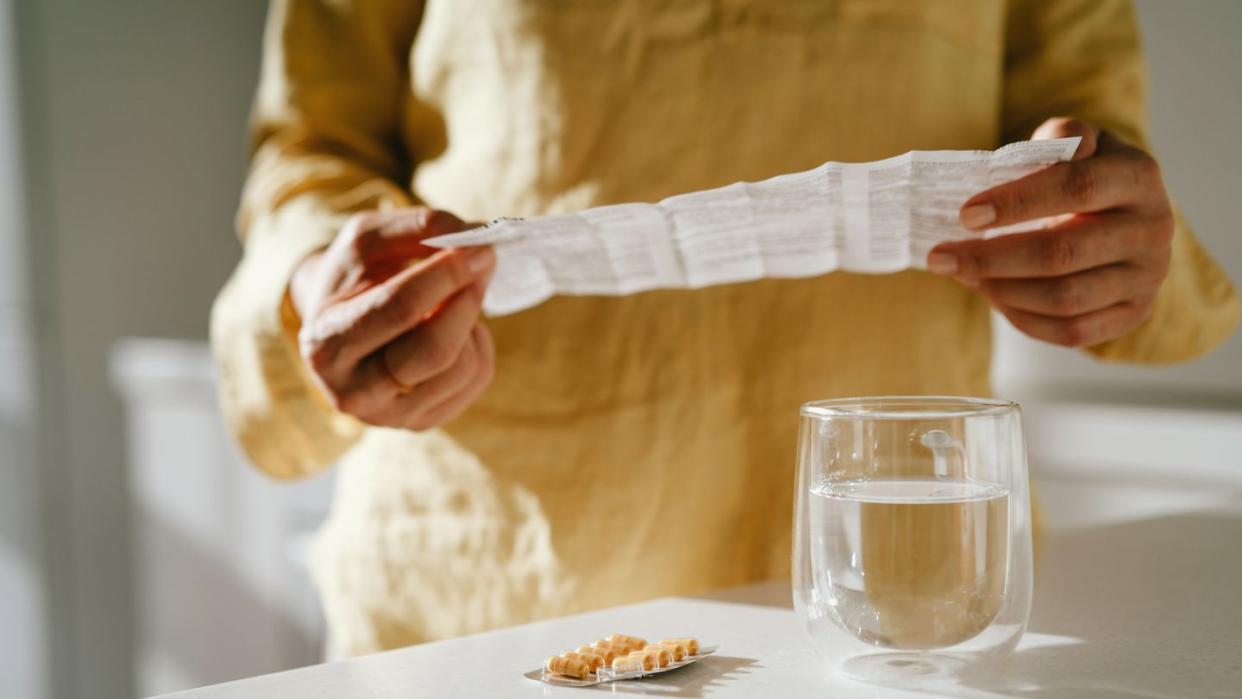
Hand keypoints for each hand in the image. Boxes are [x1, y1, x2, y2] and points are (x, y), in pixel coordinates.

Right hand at [290, 207, 495, 429]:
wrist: (339, 327)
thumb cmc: (354, 278)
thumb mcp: (367, 239)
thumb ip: (415, 227)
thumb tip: (475, 236)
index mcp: (325, 342)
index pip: (399, 309)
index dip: (446, 275)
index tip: (480, 247)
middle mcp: (352, 391)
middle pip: (435, 350)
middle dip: (467, 300)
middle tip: (484, 262)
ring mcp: (389, 415)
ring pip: (462, 367)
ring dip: (472, 321)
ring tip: (455, 298)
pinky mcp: (422, 421)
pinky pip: (476, 380)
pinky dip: (478, 345)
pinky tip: (455, 329)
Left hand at [927, 118, 1173, 346]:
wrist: (1127, 217)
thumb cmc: (1087, 174)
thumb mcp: (1079, 143)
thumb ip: (1060, 137)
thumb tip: (1037, 152)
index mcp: (1137, 177)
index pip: (1078, 187)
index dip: (1018, 202)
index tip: (966, 215)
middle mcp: (1151, 229)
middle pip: (1063, 254)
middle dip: (992, 258)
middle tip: (941, 256)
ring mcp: (1146, 277)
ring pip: (1064, 299)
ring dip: (1002, 290)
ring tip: (964, 274)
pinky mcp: (1134, 313)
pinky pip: (1072, 331)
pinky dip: (1023, 318)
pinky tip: (992, 296)